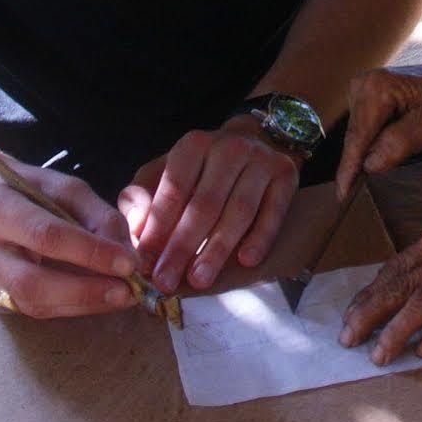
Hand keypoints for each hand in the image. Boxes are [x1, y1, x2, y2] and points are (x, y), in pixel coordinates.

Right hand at [0, 161, 140, 318]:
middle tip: (127, 292)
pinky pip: (28, 309)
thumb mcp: (63, 187)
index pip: (45, 235)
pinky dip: (66, 306)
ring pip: (31, 304)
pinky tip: (91, 297)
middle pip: (32, 282)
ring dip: (82, 304)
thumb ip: (98, 216)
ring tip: (118, 297)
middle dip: (86, 291)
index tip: (128, 264)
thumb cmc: (24, 189)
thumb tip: (126, 256)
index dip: (90, 252)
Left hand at [119, 116, 299, 294]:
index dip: (158, 229)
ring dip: (218, 249)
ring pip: (239, 210)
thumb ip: (140, 198)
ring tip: (199, 280)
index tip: (145, 264)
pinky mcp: (286, 174)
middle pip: (204, 204)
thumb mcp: (164, 172)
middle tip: (166, 281)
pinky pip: (274, 210)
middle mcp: (229, 148)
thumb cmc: (201, 169)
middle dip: (183, 247)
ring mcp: (261, 160)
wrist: (257, 140)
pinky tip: (246, 261)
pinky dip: (261, 236)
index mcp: (193, 145)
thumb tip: (135, 231)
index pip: (173, 191)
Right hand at [335, 56, 421, 197]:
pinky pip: (365, 129)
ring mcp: (361, 90)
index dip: (349, 169)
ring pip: (359, 136)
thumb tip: (369, 165)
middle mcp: (362, 85)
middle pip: (356, 137)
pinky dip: (376, 143)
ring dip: (373, 152)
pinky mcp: (365, 97)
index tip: (342, 196)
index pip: (358, 137)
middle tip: (382, 179)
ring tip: (401, 153)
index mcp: (377, 88)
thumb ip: (399, 143)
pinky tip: (393, 147)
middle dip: (364, 162)